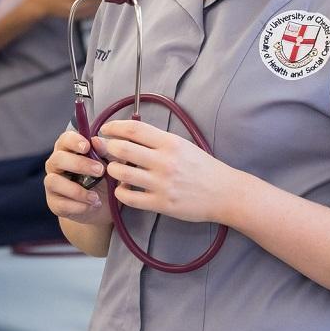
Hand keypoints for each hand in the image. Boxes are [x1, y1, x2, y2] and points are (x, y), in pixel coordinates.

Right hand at [44, 130, 113, 226]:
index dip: (73, 141)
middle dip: (79, 164)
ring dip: (76, 190)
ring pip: (54, 181)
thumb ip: (105, 151)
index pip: (64, 139)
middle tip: (100, 170)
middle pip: (58, 159)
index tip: (87, 146)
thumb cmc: (104, 177)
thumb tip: (97, 141)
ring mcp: (53, 184)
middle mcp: (56, 165)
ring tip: (96, 197)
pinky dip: (79, 206)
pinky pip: (61, 204)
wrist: (103, 206)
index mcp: (68, 150)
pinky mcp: (54, 203)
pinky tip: (93, 205)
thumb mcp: (110, 163)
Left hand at [96, 119, 244, 224]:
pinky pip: (128, 198)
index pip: (134, 129)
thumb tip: (129, 135)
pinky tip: (124, 188)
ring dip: (112, 169)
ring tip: (115, 169)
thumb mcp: (183, 145)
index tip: (105, 129)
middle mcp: (164, 161)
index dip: (114, 127)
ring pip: (121, 172)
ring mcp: (161, 184)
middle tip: (107, 150)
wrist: (224, 193)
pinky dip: (120, 192)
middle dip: (108, 147)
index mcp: (170, 143)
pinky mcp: (161, 204)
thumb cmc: (202, 167)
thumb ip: (158, 140)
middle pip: (122, 148)